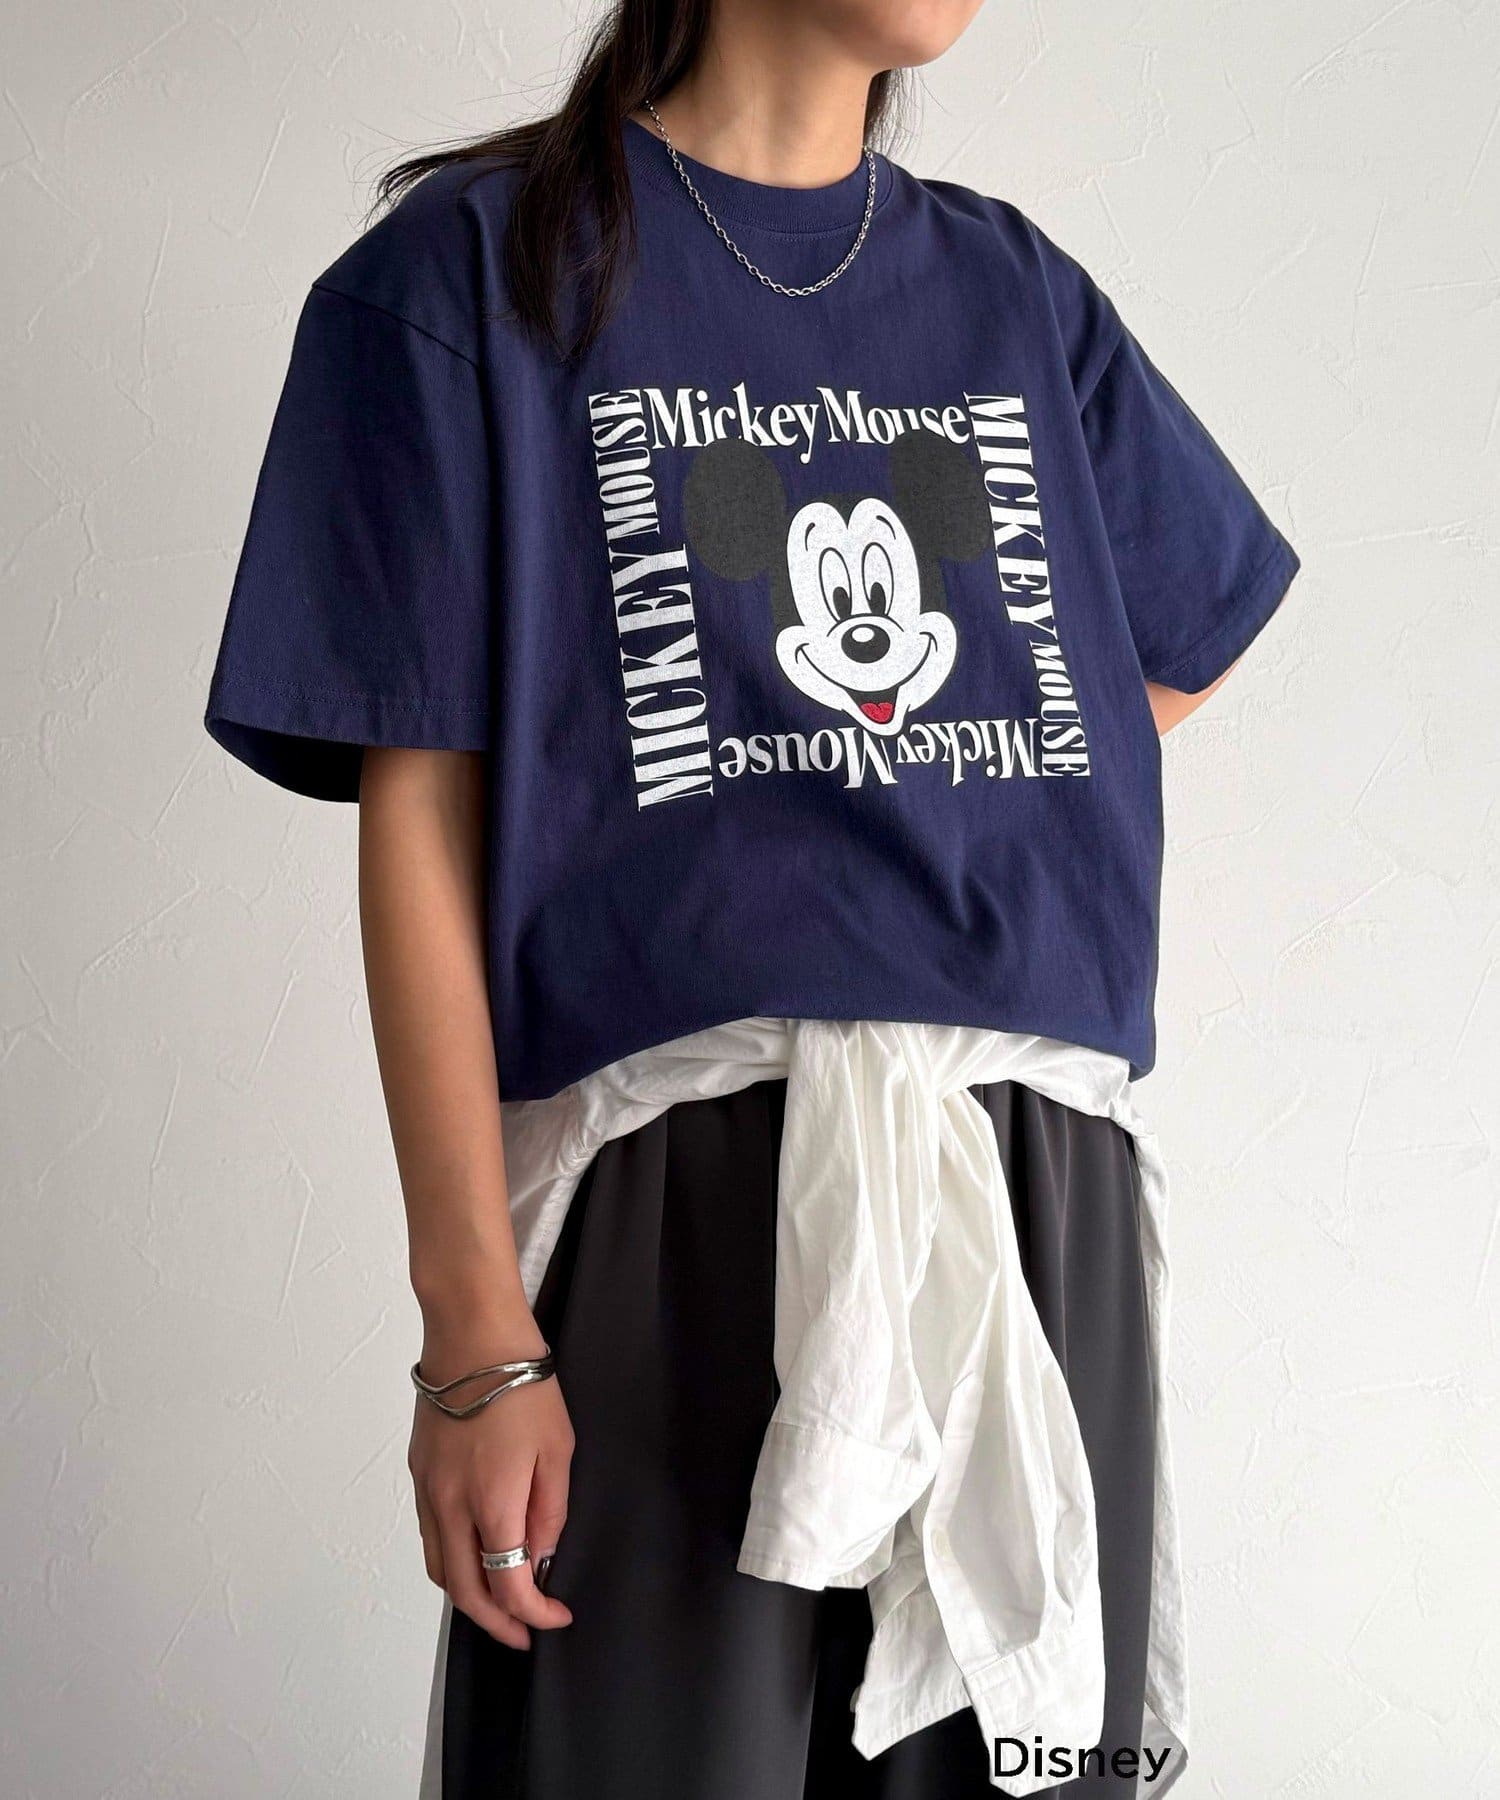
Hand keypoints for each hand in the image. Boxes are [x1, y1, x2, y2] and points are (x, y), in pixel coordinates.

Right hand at [408, 1319, 575, 1648]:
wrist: (472, 1334)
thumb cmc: (522, 1385)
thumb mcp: (558, 1448)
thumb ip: (550, 1510)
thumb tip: (540, 1557)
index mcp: (491, 1502)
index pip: (506, 1584)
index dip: (532, 1612)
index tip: (555, 1617)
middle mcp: (449, 1505)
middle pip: (462, 1590)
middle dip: (495, 1622)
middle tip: (523, 1632)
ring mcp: (427, 1489)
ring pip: (438, 1566)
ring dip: (467, 1593)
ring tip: (499, 1599)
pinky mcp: (418, 1471)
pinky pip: (429, 1533)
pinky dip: (450, 1558)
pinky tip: (475, 1551)